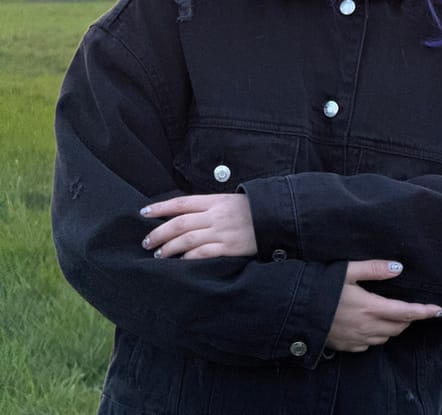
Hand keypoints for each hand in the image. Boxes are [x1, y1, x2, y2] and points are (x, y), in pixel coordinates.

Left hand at [140, 194, 257, 258]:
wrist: (275, 218)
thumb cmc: (250, 209)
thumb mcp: (227, 200)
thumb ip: (207, 206)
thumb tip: (182, 214)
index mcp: (214, 200)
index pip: (181, 203)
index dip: (160, 207)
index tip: (144, 213)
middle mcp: (215, 215)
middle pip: (180, 223)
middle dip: (159, 233)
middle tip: (146, 242)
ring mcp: (221, 232)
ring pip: (187, 240)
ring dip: (169, 247)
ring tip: (159, 254)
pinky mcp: (229, 248)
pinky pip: (203, 254)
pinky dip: (188, 258)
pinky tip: (179, 262)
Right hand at [326, 260, 441, 352]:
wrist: (294, 309)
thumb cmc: (320, 286)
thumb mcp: (346, 270)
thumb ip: (374, 269)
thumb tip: (399, 268)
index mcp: (370, 307)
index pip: (406, 312)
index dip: (424, 311)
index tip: (439, 310)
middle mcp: (367, 328)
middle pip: (398, 327)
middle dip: (408, 318)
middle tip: (411, 306)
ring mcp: (356, 340)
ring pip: (385, 337)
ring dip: (393, 327)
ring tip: (391, 313)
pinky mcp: (346, 347)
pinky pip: (369, 344)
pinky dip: (376, 335)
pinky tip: (369, 323)